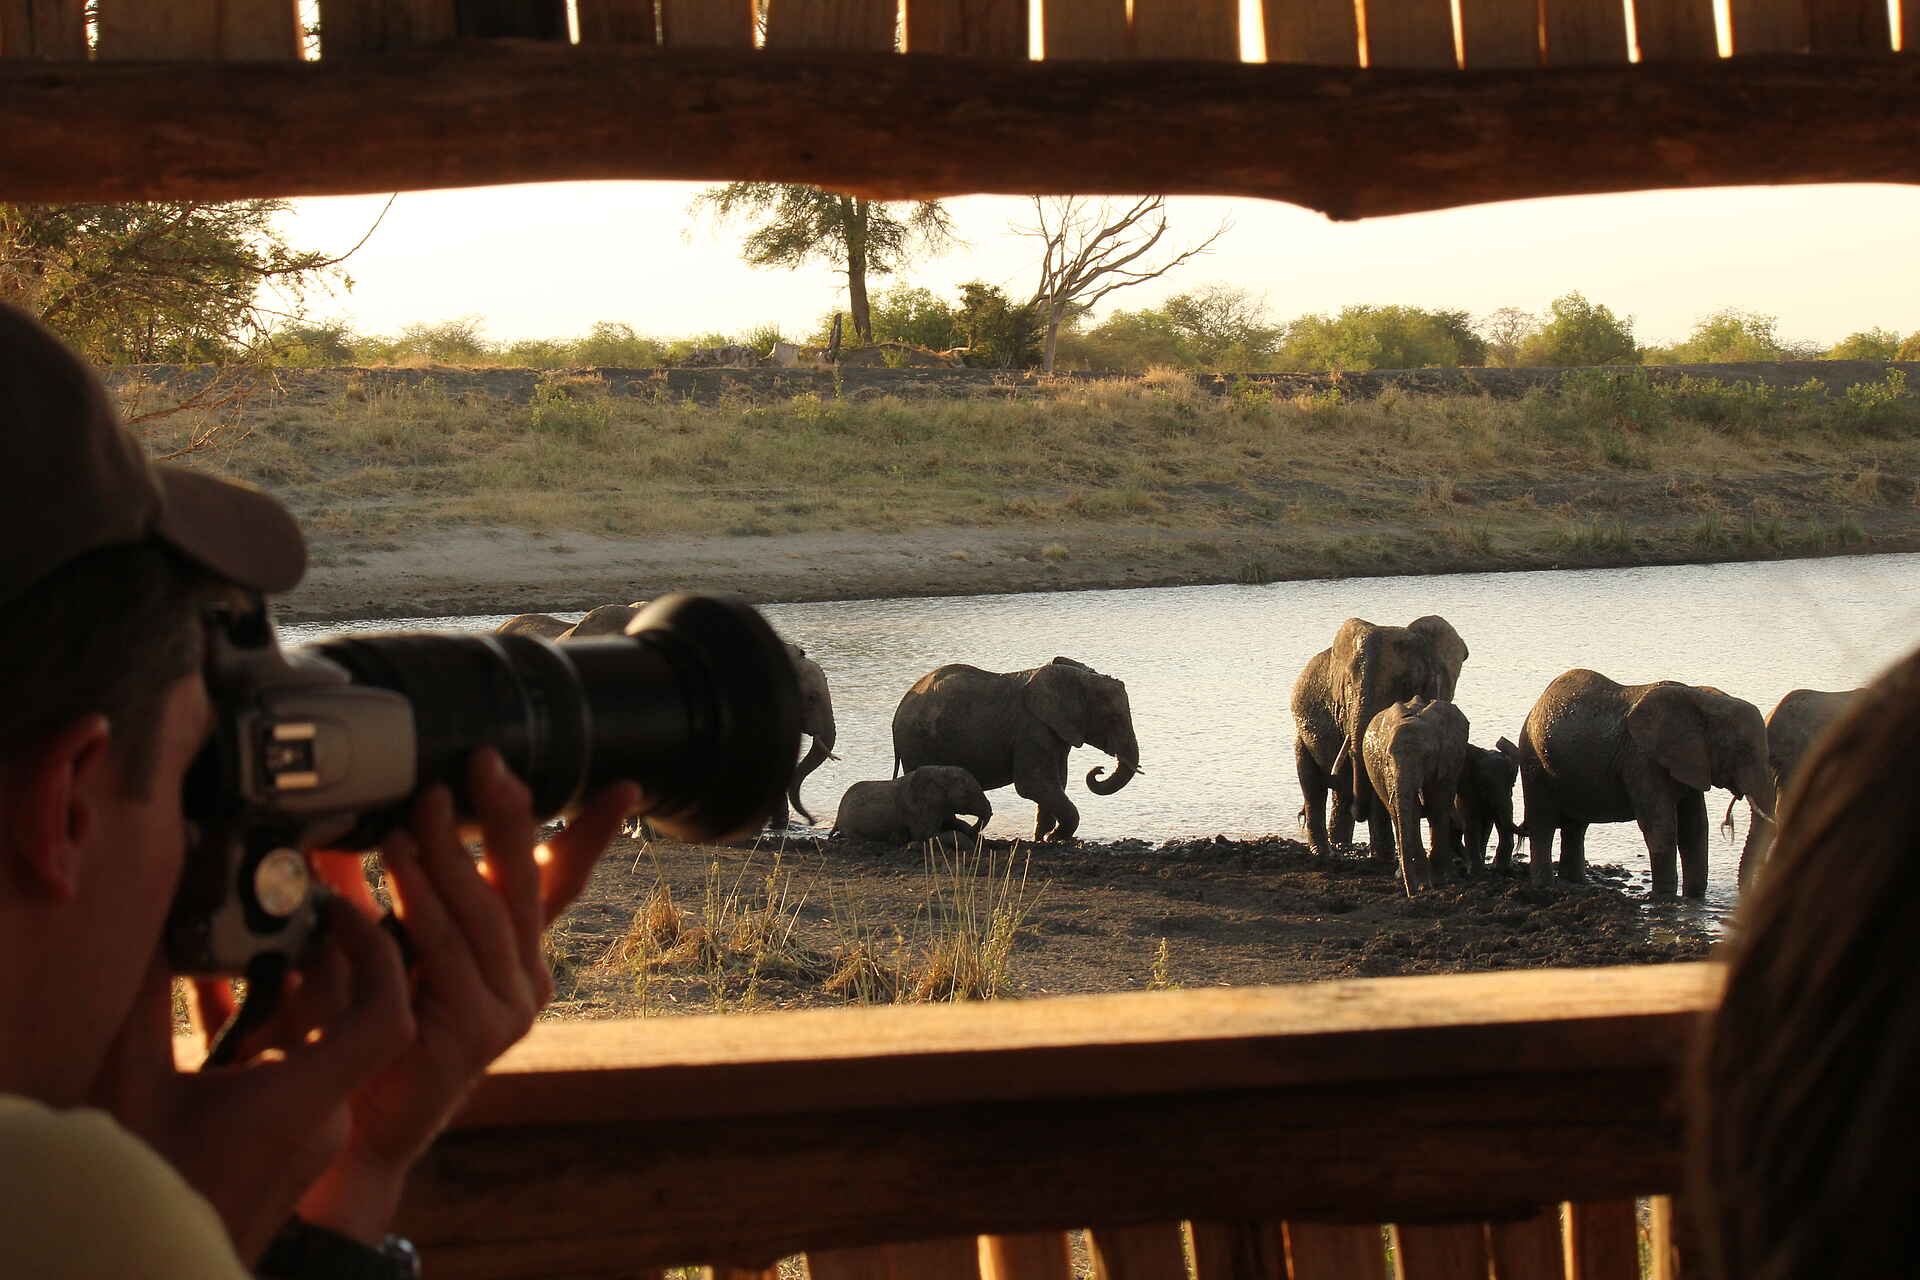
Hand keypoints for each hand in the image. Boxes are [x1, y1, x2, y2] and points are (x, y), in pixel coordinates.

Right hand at [92, 899, 413, 1259]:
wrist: (142, 1275)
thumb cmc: (137, 1192)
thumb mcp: (131, 1085)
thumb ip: (147, 1001)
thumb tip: (160, 928)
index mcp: (306, 1102)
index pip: (386, 1015)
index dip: (377, 952)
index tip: (342, 907)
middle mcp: (327, 1123)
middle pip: (350, 1019)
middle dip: (322, 959)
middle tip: (284, 909)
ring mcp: (314, 1144)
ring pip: (323, 1049)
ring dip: (290, 998)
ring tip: (247, 950)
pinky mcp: (293, 1157)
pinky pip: (301, 1079)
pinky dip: (276, 1039)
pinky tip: (227, 1011)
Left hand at [287, 751, 637, 1240]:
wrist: (359, 1130)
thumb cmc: (373, 1037)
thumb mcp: (390, 949)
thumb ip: (385, 895)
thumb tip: (356, 823)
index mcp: (516, 958)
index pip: (559, 883)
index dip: (591, 834)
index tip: (625, 786)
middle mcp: (526, 981)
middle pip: (524, 882)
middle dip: (509, 815)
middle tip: (486, 761)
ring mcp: (510, 1008)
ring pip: (481, 911)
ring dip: (448, 850)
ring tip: (421, 804)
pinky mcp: (481, 1031)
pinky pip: (446, 948)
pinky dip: (415, 899)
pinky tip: (389, 864)